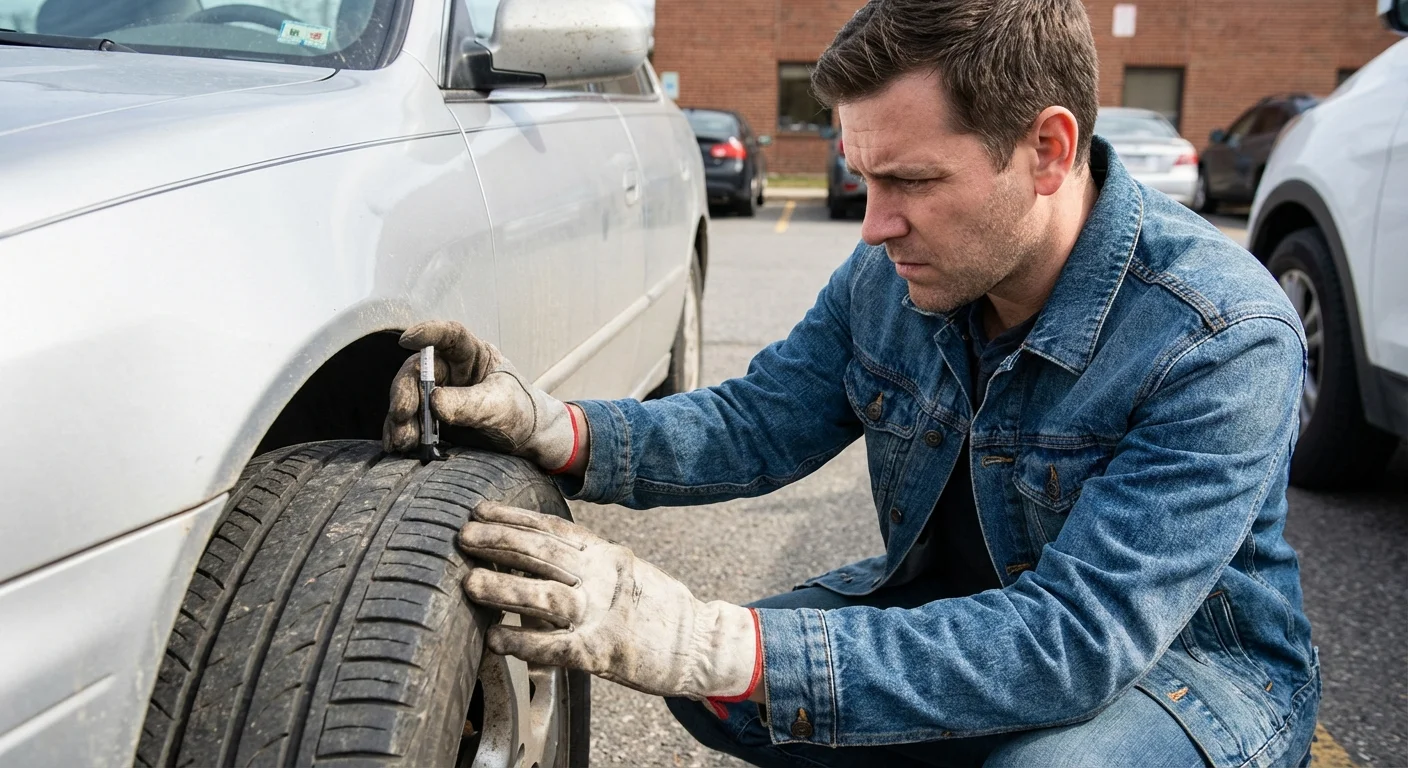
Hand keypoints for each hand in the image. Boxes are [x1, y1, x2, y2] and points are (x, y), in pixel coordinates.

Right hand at [382, 321, 579, 471]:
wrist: (524, 439)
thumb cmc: (519, 412)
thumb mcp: (499, 407)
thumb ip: (469, 404)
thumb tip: (434, 402)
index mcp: (474, 355)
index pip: (451, 336)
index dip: (428, 333)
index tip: (406, 340)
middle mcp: (452, 369)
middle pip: (420, 371)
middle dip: (406, 392)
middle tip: (402, 415)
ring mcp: (440, 391)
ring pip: (410, 396)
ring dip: (401, 418)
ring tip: (403, 440)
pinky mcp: (432, 415)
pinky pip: (410, 419)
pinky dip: (400, 431)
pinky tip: (396, 444)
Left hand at [458, 502, 760, 712]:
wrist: (699, 644)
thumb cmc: (655, 608)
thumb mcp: (622, 569)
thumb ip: (584, 560)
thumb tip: (531, 552)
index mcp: (605, 554)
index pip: (553, 528)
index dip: (513, 518)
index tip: (479, 511)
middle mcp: (603, 576)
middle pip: (544, 553)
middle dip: (499, 542)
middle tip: (464, 537)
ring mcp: (604, 613)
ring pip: (547, 596)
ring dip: (505, 588)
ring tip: (470, 583)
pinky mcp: (605, 651)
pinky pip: (557, 646)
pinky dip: (524, 642)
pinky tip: (497, 639)